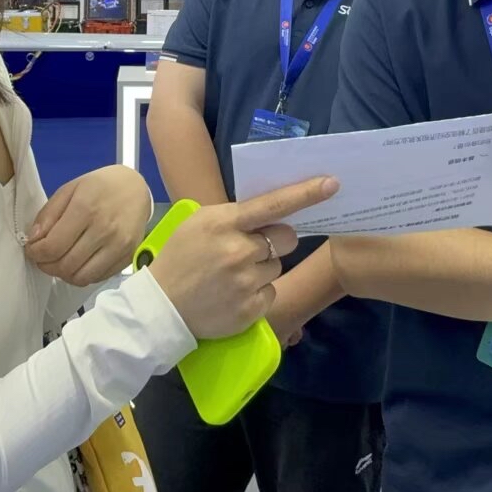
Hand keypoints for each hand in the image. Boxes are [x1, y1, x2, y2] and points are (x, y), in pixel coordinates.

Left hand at [25, 165, 153, 286]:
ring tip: (59, 262)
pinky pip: (98, 278)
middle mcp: (104, 230)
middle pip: (65, 265)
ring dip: (63, 274)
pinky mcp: (128, 257)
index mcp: (86, 208)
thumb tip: (34, 240)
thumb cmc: (100, 186)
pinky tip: (78, 262)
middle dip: (47, 266)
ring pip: (81, 277)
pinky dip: (82, 275)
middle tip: (42, 258)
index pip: (53, 246)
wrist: (135, 187)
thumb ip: (48, 214)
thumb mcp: (69, 189)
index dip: (36, 254)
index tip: (32, 250)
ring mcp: (119, 246)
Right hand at [149, 176, 338, 339]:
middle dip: (276, 241)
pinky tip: (234, 294)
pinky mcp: (251, 308)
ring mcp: (245, 282)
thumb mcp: (199, 224)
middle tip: (249, 250)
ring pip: (277, 266)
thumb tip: (274, 213)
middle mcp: (238, 251)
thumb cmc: (180, 258)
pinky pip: (271, 291)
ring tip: (232, 276)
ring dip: (262, 269)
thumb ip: (235, 217)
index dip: (305, 193)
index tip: (332, 183)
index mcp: (224, 223)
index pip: (273, 205)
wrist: (159, 308)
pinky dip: (258, 293)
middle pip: (285, 238)